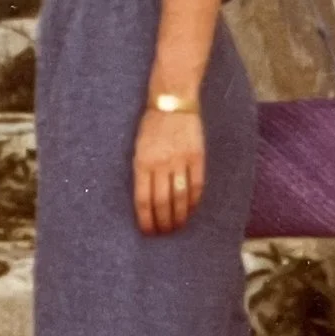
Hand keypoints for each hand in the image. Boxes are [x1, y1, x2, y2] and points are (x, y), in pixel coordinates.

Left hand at [134, 108, 205, 234]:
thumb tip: (145, 200)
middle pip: (162, 202)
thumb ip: (141, 172)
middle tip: (163, 233)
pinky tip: (190, 211)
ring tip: (177, 227)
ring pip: (180, 197)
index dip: (146, 219)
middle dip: (162, 222)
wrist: (172, 102)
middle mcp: (160, 164)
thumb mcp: (138, 148)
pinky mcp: (197, 157)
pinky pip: (196, 185)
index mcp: (142, 163)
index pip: (143, 200)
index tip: (147, 231)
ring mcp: (180, 161)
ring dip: (178, 216)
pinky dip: (194, 202)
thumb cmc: (151, 126)